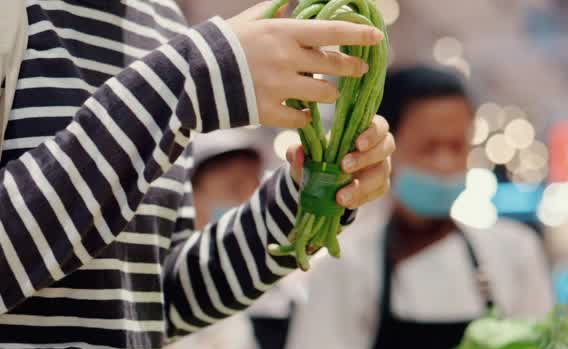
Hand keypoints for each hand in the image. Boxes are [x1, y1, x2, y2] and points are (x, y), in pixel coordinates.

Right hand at [229, 2, 383, 128]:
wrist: (191, 77)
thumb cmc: (221, 45)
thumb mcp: (248, 21)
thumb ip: (273, 12)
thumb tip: (292, 2)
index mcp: (284, 32)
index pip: (332, 32)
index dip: (358, 35)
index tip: (377, 38)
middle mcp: (286, 59)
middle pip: (334, 66)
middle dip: (351, 68)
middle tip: (358, 70)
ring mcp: (278, 87)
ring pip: (323, 94)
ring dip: (327, 94)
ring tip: (324, 92)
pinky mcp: (267, 111)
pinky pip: (301, 118)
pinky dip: (303, 116)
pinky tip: (301, 112)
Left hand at [286, 114, 394, 207]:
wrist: (322, 181)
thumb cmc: (320, 158)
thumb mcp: (306, 155)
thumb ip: (299, 152)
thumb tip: (296, 153)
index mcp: (364, 130)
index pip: (379, 125)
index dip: (373, 133)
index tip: (358, 143)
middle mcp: (378, 147)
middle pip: (386, 147)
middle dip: (366, 157)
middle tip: (344, 166)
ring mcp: (381, 167)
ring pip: (382, 173)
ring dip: (362, 185)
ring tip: (341, 195)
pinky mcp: (379, 186)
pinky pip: (377, 192)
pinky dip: (361, 198)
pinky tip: (346, 203)